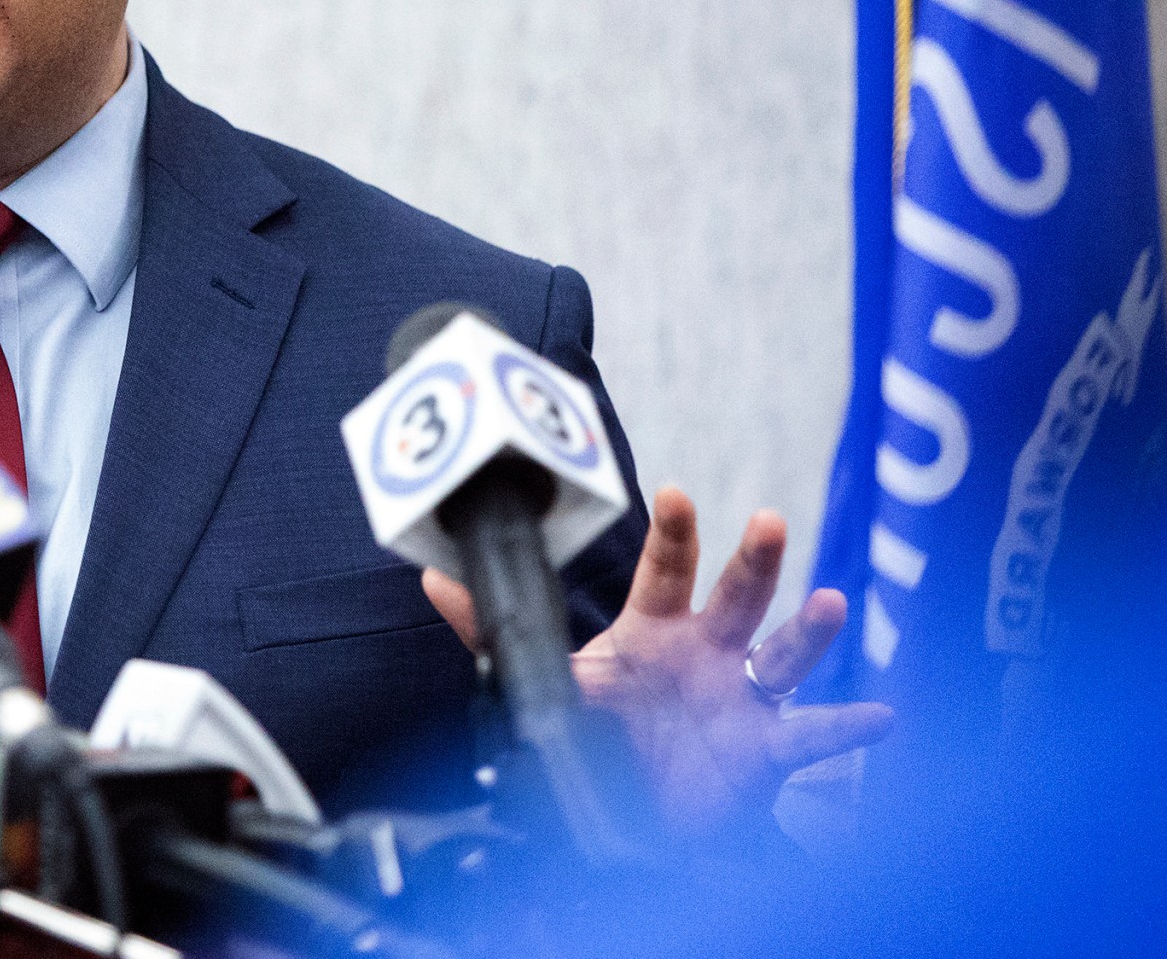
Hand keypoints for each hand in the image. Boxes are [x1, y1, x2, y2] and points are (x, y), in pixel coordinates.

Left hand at [420, 486, 893, 837]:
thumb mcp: (545, 679)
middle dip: (754, 561)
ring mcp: (741, 699)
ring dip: (809, 631)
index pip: (665, 570)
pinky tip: (883, 716)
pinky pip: (813, 735)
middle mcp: (705, 654)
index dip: (674, 533)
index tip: (677, 494)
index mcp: (652, 631)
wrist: (626, 820)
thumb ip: (490, 626)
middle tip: (769, 523)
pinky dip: (848, 726)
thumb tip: (431, 571)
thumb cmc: (597, 734)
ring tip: (831, 603)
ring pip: (783, 655)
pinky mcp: (765, 751)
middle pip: (735, 597)